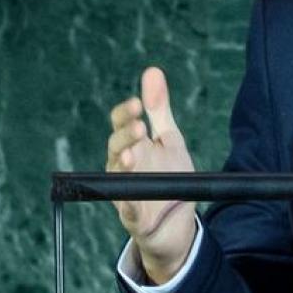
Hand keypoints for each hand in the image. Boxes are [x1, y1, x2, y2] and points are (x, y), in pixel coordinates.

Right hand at [106, 66, 197, 283]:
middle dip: (124, 137)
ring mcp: (125, 193)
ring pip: (117, 177)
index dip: (125, 114)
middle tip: (139, 127)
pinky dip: (128, 205)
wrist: (176, 223)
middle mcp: (123, 168)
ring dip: (123, 165)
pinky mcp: (133, 218)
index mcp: (132, 147)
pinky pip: (128, 211)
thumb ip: (159, 109)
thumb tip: (151, 70)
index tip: (137, 103)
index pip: (121, 125)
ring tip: (132, 155)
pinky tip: (131, 200)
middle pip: (115, 148)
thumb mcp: (169, 140)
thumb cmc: (169, 177)